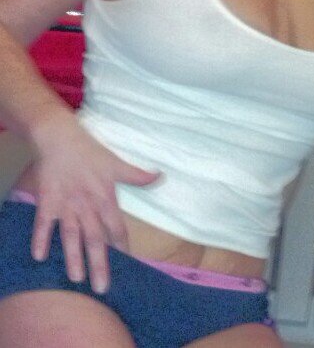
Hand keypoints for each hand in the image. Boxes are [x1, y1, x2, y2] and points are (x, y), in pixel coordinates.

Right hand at [27, 115, 160, 293]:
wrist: (61, 138)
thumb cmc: (91, 152)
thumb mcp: (117, 164)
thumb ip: (138, 175)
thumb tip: (161, 176)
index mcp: (105, 198)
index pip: (117, 228)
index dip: (123, 246)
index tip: (128, 262)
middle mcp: (87, 206)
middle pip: (95, 239)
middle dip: (99, 264)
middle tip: (102, 288)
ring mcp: (66, 205)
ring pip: (71, 236)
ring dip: (73, 257)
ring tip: (76, 278)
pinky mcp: (47, 201)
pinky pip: (43, 223)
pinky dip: (40, 238)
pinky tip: (39, 257)